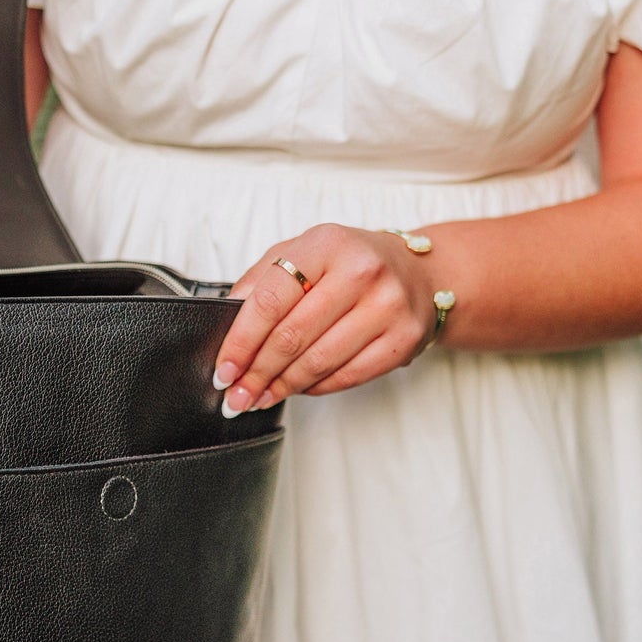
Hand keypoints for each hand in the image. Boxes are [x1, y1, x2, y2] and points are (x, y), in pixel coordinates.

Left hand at [212, 224, 438, 415]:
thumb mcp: (303, 251)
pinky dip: (314, 388)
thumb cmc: (350, 262)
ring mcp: (387, 307)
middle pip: (292, 336)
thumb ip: (262, 278)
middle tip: (236, 395)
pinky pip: (347, 376)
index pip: (270, 300)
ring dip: (281, 387)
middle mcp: (361, 272)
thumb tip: (227, 317)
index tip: (224, 369)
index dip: (241, 341)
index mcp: (326, 244)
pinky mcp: (403, 339)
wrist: (417, 272)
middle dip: (256, 373)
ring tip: (259, 397)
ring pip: (318, 362)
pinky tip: (296, 389)